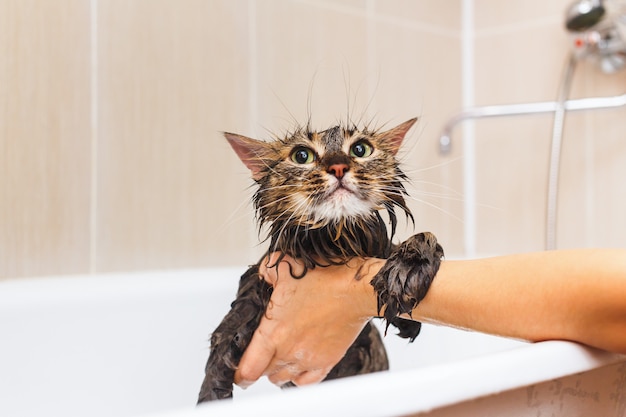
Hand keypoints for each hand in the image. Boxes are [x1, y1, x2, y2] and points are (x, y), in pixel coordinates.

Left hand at [234, 253, 381, 386]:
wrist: (356, 289)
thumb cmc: (325, 278)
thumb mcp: (285, 265)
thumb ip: (266, 272)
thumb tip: (262, 276)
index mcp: (274, 331)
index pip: (248, 368)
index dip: (239, 373)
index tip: (238, 371)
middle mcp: (289, 350)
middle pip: (264, 373)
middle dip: (258, 365)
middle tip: (260, 353)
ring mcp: (308, 358)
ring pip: (283, 378)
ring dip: (277, 369)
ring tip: (279, 356)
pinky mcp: (326, 361)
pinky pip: (306, 382)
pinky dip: (298, 377)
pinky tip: (297, 366)